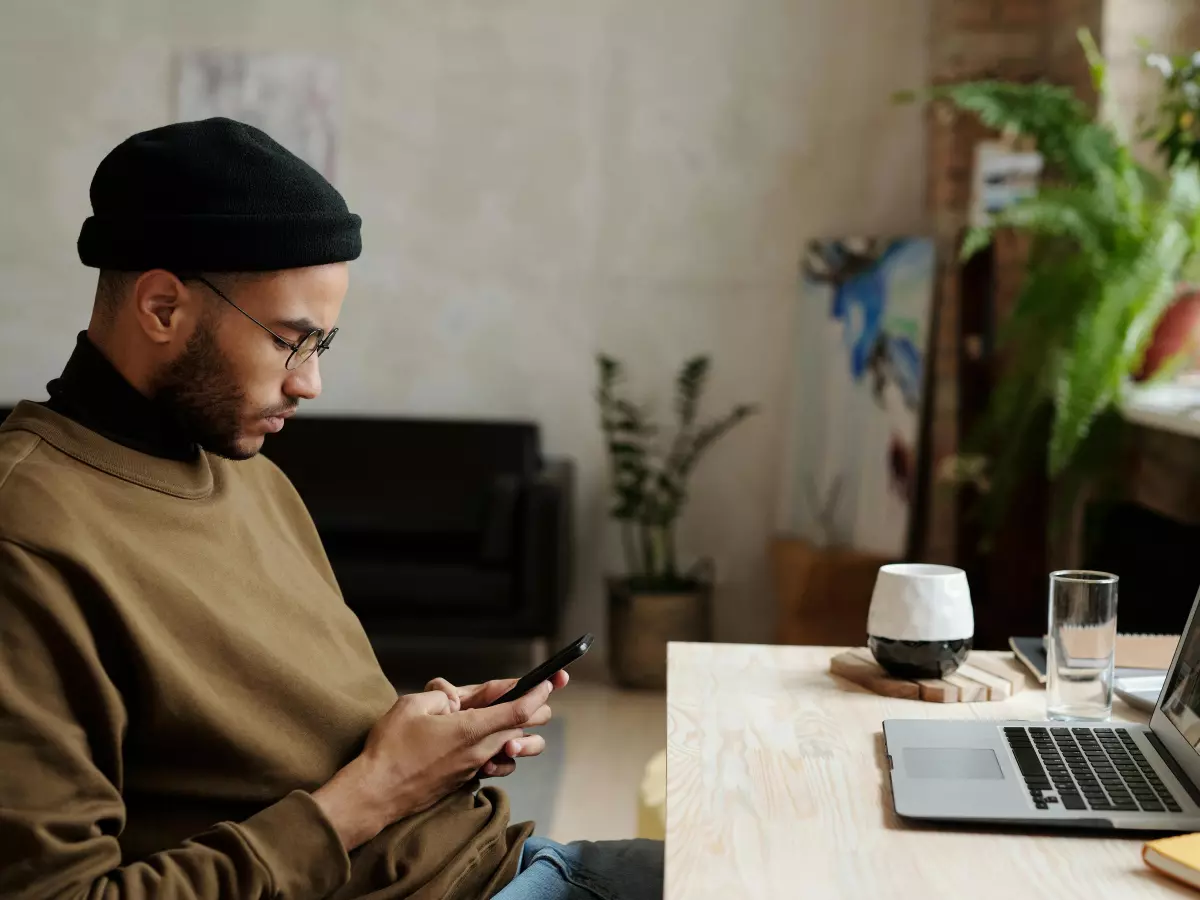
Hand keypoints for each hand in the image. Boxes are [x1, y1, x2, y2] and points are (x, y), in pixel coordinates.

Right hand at [311, 680, 553, 850]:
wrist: (376, 793)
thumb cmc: (389, 749)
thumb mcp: (412, 705)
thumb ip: (441, 694)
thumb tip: (456, 698)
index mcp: (471, 729)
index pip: (519, 709)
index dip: (539, 693)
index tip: (551, 680)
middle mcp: (479, 750)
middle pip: (524, 728)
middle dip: (535, 709)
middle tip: (532, 694)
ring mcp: (475, 767)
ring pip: (513, 747)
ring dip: (518, 731)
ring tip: (505, 715)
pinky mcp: (466, 778)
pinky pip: (495, 761)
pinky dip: (499, 748)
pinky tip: (484, 740)